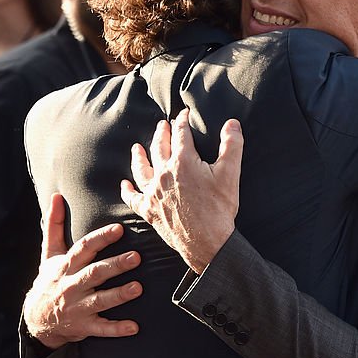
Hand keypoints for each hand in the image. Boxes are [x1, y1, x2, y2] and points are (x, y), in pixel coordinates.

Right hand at [23, 193, 142, 349]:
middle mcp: (72, 285)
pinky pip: (102, 329)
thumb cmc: (49, 280)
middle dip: (115, 265)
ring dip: (119, 295)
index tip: (118, 229)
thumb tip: (56, 196)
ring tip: (138, 288)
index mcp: (66, 266)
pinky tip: (134, 327)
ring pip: (100, 300)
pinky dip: (117, 329)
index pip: (84, 249)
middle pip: (95, 273)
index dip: (100, 238)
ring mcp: (78, 307)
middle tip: (136, 257)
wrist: (37, 318)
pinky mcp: (84, 326)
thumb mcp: (49, 254)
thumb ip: (54, 225)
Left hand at [120, 107, 242, 273]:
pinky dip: (127, 189)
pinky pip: (132, 197)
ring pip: (141, 168)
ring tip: (137, 148)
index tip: (183, 115)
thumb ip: (232, 145)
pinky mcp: (149, 210)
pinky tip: (124, 184)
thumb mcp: (230, 174)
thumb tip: (232, 123)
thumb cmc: (219, 209)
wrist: (207, 242)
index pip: (180, 133)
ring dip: (139, 156)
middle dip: (161, 133)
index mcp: (184, 161)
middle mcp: (164, 173)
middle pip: (159, 147)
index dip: (182, 121)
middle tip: (162, 125)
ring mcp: (154, 192)